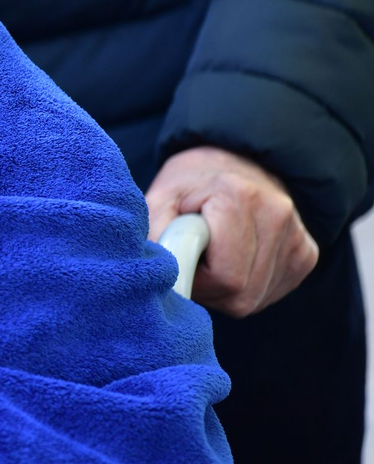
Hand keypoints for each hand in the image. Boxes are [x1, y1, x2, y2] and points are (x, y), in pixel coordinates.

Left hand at [147, 146, 318, 316]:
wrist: (231, 164)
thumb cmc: (189, 186)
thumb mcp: (158, 200)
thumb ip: (157, 237)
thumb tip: (164, 277)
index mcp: (238, 195)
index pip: (224, 277)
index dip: (193, 278)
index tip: (181, 255)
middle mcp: (277, 214)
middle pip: (242, 294)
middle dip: (209, 288)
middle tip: (193, 258)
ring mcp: (298, 236)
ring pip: (255, 299)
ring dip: (226, 291)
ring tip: (213, 256)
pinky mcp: (306, 255)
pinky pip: (270, 295)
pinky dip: (246, 288)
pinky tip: (235, 260)